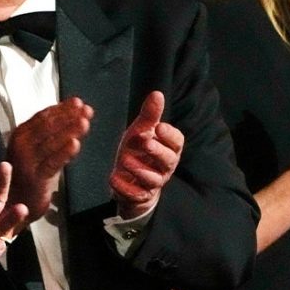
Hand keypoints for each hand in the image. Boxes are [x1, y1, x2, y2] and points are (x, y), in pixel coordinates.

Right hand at [7, 98, 92, 220]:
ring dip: (69, 131)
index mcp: (21, 134)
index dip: (61, 108)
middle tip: (86, 110)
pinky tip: (76, 144)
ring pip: (51, 142)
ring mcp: (27, 162)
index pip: (42, 116)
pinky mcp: (35, 178)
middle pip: (47, 126)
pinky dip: (64, 152)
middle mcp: (21, 145)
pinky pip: (52, 163)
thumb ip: (50, 133)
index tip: (78, 102)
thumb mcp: (35, 149)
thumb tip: (75, 114)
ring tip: (85, 122)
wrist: (16, 202)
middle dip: (68, 116)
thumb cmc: (29, 172)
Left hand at [109, 91, 183, 218]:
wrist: (130, 181)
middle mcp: (165, 167)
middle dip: (157, 151)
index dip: (169, 135)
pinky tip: (112, 178)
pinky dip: (124, 187)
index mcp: (169, 149)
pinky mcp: (139, 196)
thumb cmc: (140, 151)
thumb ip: (150, 115)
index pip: (177, 142)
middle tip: (145, 142)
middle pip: (168, 161)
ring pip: (152, 179)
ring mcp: (153, 184)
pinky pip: (135, 194)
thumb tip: (157, 93)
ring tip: (124, 159)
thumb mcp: (142, 131)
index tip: (158, 126)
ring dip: (139, 169)